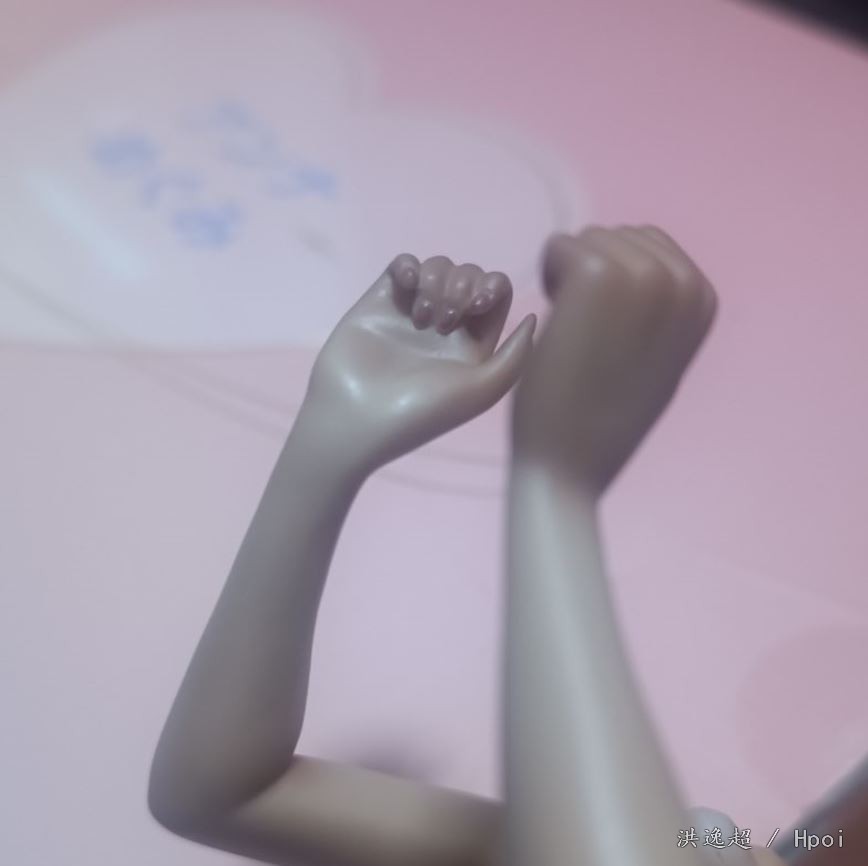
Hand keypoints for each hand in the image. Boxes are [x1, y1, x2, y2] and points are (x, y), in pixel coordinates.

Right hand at [301, 253, 535, 472]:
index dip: (492, 287)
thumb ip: (516, 356)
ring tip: (421, 319)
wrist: (355, 420)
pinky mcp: (379, 303)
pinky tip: (407, 289)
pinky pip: (402, 264)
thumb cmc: (420, 414)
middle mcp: (444, 328)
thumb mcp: (482, 392)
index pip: (495, 294)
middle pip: (468, 275)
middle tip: (444, 322)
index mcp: (472, 346)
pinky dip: (409, 267)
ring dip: (436, 283)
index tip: (478, 305)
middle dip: (461, 285)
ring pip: (437, 266)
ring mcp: (410, 313)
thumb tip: (534, 317)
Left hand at [512, 225, 716, 495]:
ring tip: (575, 336)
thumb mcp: (655, 360)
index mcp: (704, 300)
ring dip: (568, 281)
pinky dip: (546, 280)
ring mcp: (646, 276)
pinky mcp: (600, 276)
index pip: (649, 246)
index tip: (610, 336)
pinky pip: (560, 246)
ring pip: (590, 239)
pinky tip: (555, 325)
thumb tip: (650, 266)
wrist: (571, 465)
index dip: (614, 284)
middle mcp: (685, 282)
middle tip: (587, 339)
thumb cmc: (602, 420)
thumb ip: (662, 312)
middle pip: (619, 236)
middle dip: (590, 276)